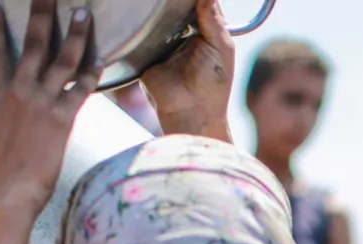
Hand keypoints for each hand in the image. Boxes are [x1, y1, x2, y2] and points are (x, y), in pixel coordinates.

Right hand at [0, 0, 100, 221]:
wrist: (6, 195)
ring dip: (74, 35)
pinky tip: (100, 58)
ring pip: (60, 60)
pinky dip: (91, 73)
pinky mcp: (61, 119)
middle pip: (32, 45)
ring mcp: (40, 103)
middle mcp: (18, 93)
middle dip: (41, 15)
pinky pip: (80, 90)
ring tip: (83, 13)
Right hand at [142, 0, 234, 141]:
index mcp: (206, 31)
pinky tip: (142, 12)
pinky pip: (141, 31)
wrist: (191, 112)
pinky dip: (141, 21)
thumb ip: (214, 19)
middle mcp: (184, 33)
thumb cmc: (213, 85)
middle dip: (174, 1)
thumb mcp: (221, 48)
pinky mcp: (146, 51)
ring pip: (158, 15)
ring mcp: (163, 41)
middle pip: (177, 6)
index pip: (200, 3)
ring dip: (157, 7)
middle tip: (169, 0)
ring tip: (157, 3)